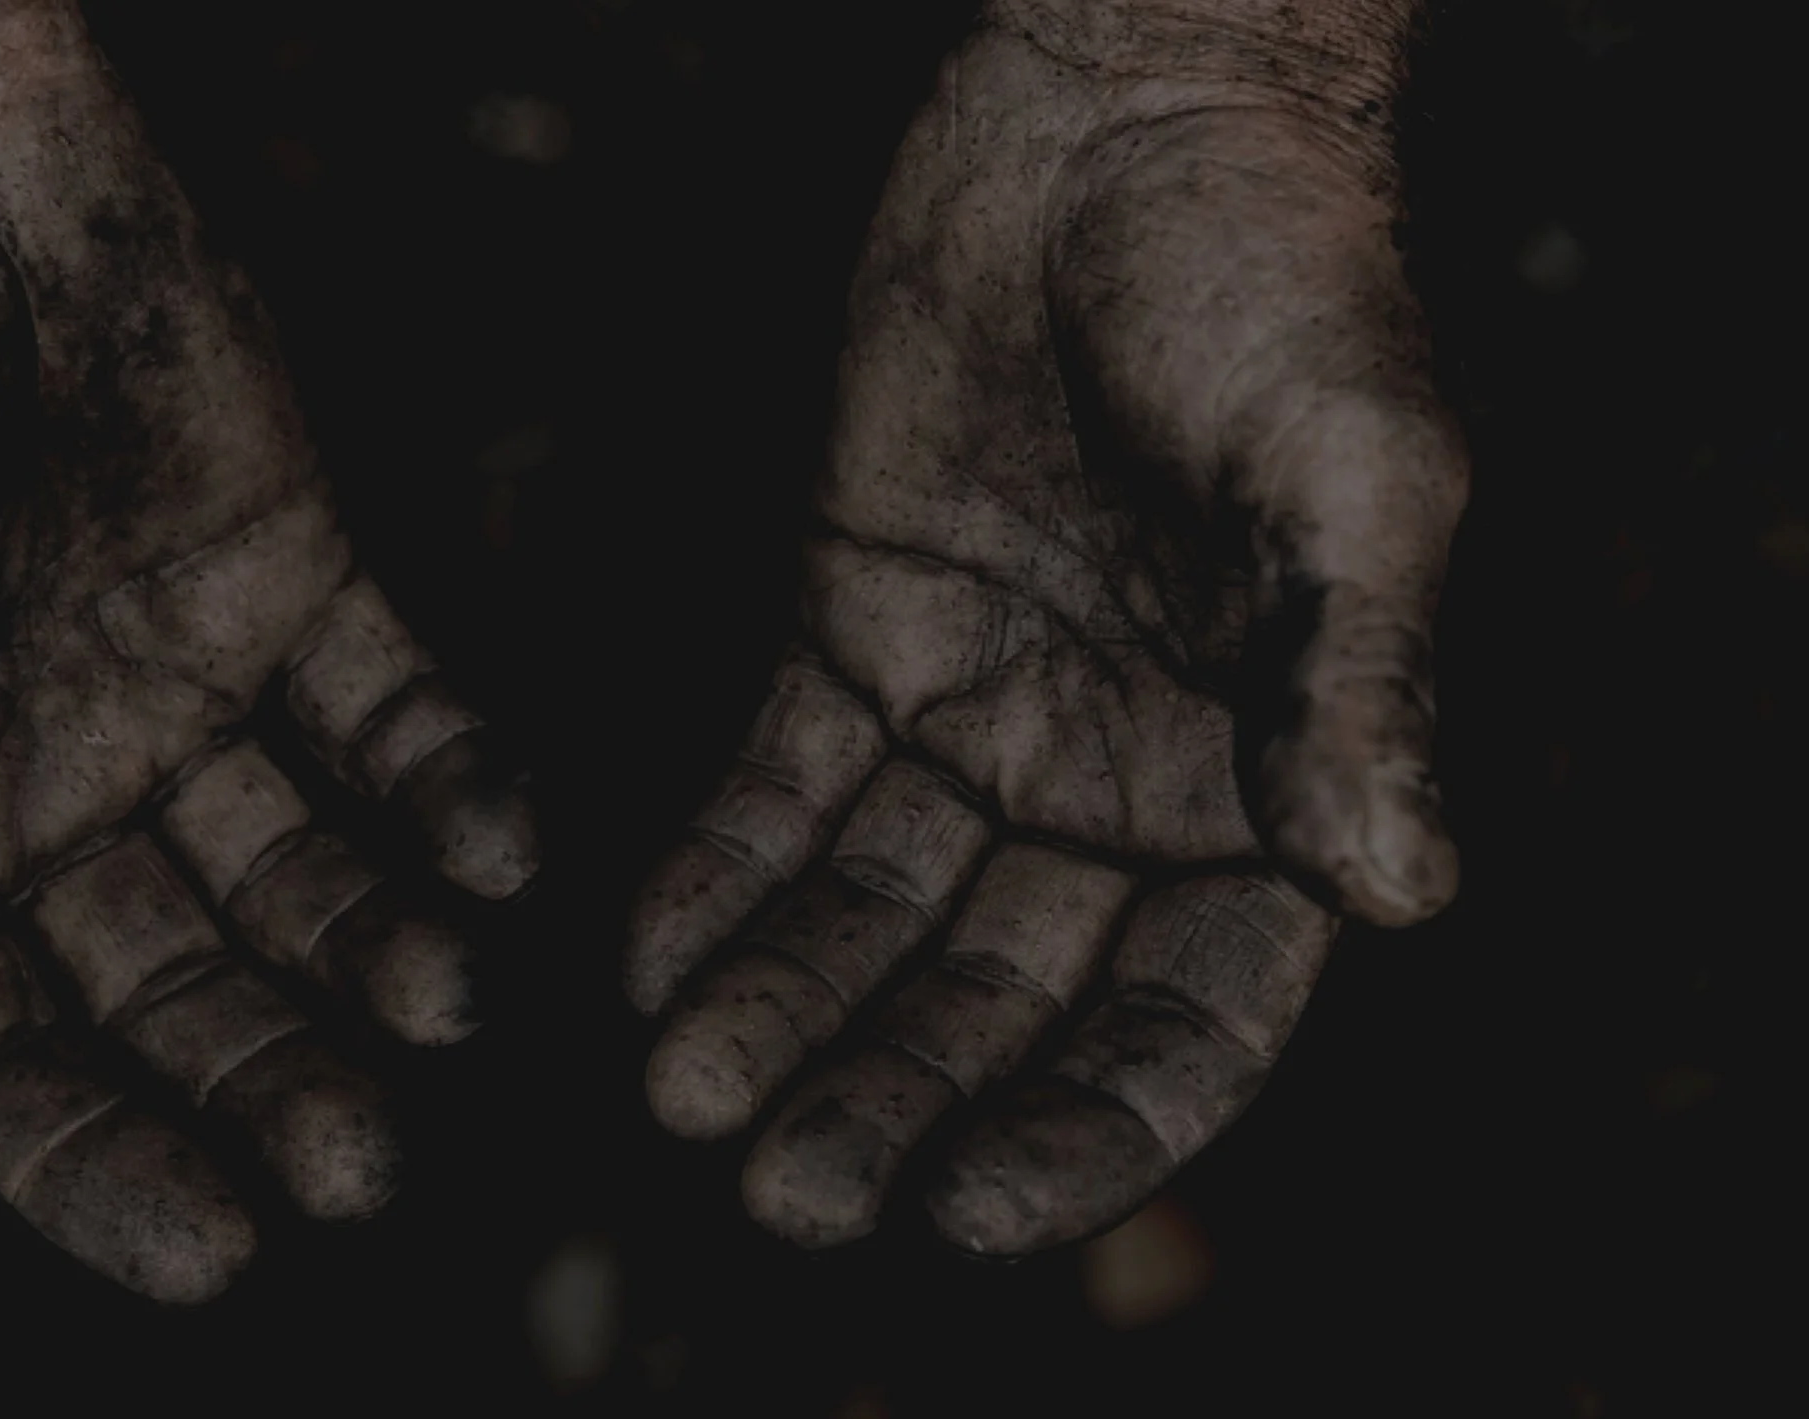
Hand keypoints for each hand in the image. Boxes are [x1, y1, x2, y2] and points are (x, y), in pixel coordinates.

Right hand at [0, 1, 534, 1299]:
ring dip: (377, 951)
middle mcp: (46, 791)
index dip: (95, 1164)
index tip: (212, 1250)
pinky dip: (445, 787)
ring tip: (452, 1008)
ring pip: (297, 875)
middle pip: (173, 992)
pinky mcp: (290, 582)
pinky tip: (502, 849)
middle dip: (265, 1080)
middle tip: (363, 1165)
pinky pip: (388, 718)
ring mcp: (175, 692)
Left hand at [626, 0, 1464, 1254]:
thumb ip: (1361, 682)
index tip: (971, 1213)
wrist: (1124, 122)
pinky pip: (776, 788)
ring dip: (783, 1014)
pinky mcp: (856, 631)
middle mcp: (1111, 782)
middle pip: (996, 998)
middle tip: (783, 1194)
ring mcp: (977, 715)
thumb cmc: (1278, 277)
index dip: (1090, 1133)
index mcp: (1261, 785)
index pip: (1183, 1021)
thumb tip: (1403, 888)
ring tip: (686, 1107)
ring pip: (871, 916)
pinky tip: (646, 960)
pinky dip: (716, 876)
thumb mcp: (1354, 476)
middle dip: (894, 1101)